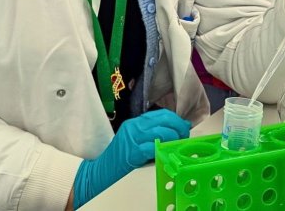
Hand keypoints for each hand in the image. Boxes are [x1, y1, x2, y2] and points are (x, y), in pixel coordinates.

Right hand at [73, 109, 190, 208]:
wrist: (99, 171)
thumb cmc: (120, 158)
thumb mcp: (135, 141)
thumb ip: (150, 134)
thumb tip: (175, 132)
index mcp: (135, 122)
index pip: (160, 114)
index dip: (175, 119)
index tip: (184, 126)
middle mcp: (134, 126)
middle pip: (163, 120)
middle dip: (178, 127)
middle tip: (185, 135)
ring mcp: (132, 138)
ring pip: (161, 132)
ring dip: (174, 138)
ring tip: (178, 144)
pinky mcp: (132, 152)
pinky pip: (152, 147)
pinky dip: (163, 149)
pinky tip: (168, 152)